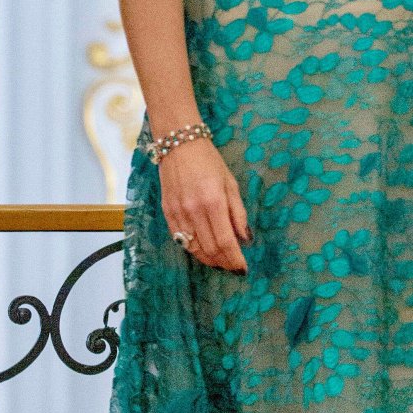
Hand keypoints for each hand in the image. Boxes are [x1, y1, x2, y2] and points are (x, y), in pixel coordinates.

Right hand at [159, 138, 251, 273]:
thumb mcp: (231, 184)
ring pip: (193, 249)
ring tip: (221, 262)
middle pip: (210, 249)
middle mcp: (194, 211)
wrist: (179, 144)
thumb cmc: (209, 162)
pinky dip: (193, 250)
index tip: (243, 268)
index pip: (226, 241)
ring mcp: (178, 213)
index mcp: (214, 202)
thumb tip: (245, 238)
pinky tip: (204, 251)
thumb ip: (238, 213)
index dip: (235, 259)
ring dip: (209, 260)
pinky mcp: (167, 213)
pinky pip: (180, 240)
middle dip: (224, 263)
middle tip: (233, 267)